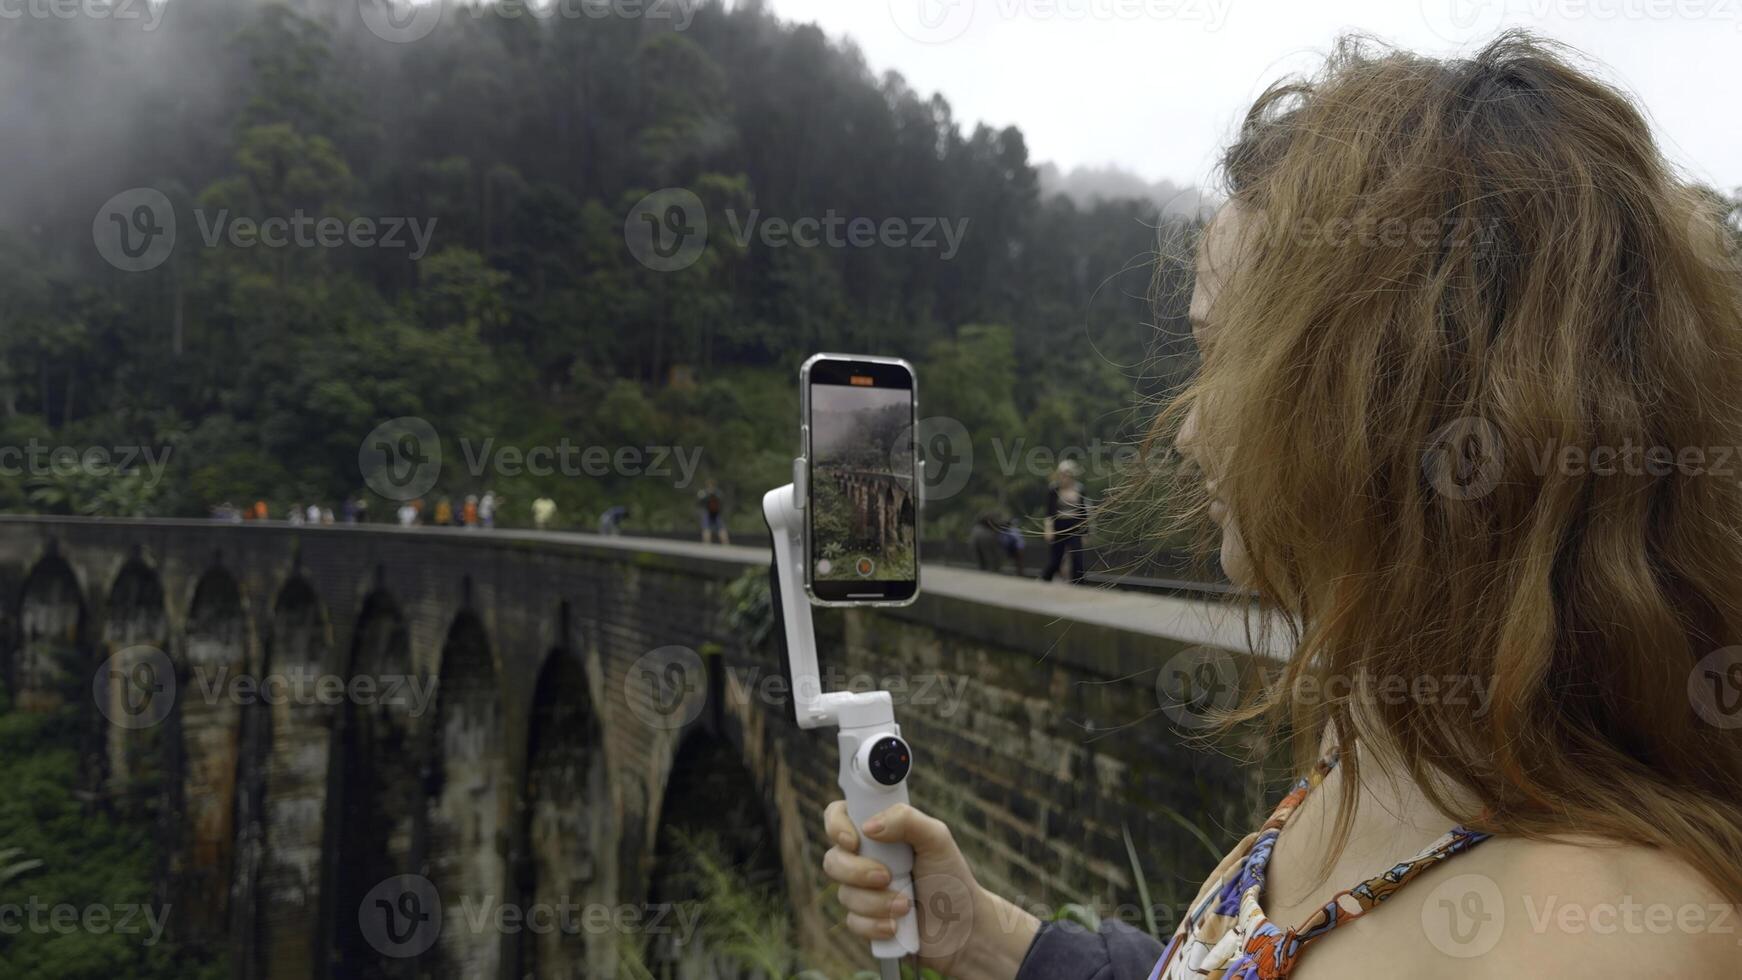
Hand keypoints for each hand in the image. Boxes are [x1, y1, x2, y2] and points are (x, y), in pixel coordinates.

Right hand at [821, 801, 1038, 979]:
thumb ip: (907, 820)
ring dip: (876, 902)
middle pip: (833, 860)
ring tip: (906, 905)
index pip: (838, 816)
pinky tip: (896, 926)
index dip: (837, 827)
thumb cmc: (952, 878)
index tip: (854, 841)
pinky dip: (875, 925)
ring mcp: (863, 891)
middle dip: (858, 872)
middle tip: (887, 877)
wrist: (963, 928)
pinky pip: (852, 922)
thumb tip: (869, 827)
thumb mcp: (937, 839)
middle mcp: (866, 859)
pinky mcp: (866, 920)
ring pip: (844, 894)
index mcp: (879, 832)